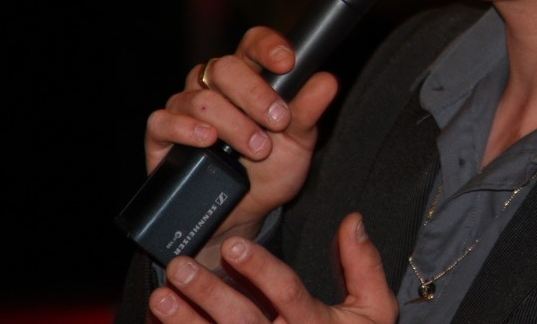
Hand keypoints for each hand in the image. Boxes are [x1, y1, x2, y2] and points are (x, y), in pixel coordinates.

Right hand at [143, 27, 339, 262]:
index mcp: (249, 77)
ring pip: (200, 98)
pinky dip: (186, 130)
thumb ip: (308, 111)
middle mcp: (213, 85)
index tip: (287, 62)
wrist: (244, 213)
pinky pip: (163, 120)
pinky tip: (207, 141)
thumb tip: (327, 81)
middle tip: (278, 122)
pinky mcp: (162, 134)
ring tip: (257, 150)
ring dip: (233, 124)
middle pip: (225, 67)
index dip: (267, 46)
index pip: (253, 44)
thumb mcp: (298, 143)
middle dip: (255, 94)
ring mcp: (185, 107)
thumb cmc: (270, 170)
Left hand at [149, 213, 398, 323]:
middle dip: (209, 293)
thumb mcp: (375, 312)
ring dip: (186, 321)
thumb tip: (353, 221)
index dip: (260, 270)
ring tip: (161, 297)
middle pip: (242, 321)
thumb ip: (364, 266)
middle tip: (182, 267)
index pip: (286, 293)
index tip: (234, 246)